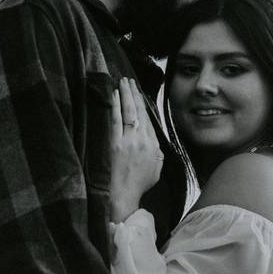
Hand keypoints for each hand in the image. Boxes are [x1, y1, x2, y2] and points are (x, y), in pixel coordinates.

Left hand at [108, 77, 163, 222]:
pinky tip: (115, 95)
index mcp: (154, 145)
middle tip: (130, 80)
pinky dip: (116, 106)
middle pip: (139, 111)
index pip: (148, 119)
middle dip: (134, 93)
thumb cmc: (140, 183)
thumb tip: (154, 140)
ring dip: (126, 95)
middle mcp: (142, 140)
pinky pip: (116, 120)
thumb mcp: (157, 167)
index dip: (143, 104)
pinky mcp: (115, 143)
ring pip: (129, 112)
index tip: (138, 93)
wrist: (124, 193)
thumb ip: (158, 152)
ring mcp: (128, 140)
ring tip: (122, 81)